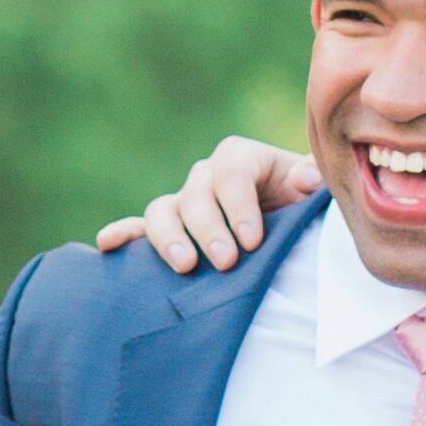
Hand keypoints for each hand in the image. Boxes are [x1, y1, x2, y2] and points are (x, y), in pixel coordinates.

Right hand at [93, 136, 320, 273]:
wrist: (294, 231)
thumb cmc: (306, 209)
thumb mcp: (317, 193)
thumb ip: (315, 181)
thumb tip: (303, 180)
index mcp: (243, 159)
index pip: (232, 170)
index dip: (239, 204)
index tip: (252, 240)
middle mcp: (208, 177)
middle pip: (196, 193)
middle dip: (209, 228)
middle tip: (226, 262)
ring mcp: (185, 204)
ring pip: (163, 210)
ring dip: (170, 237)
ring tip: (186, 267)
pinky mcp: (170, 230)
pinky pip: (140, 227)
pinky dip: (124, 233)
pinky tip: (108, 243)